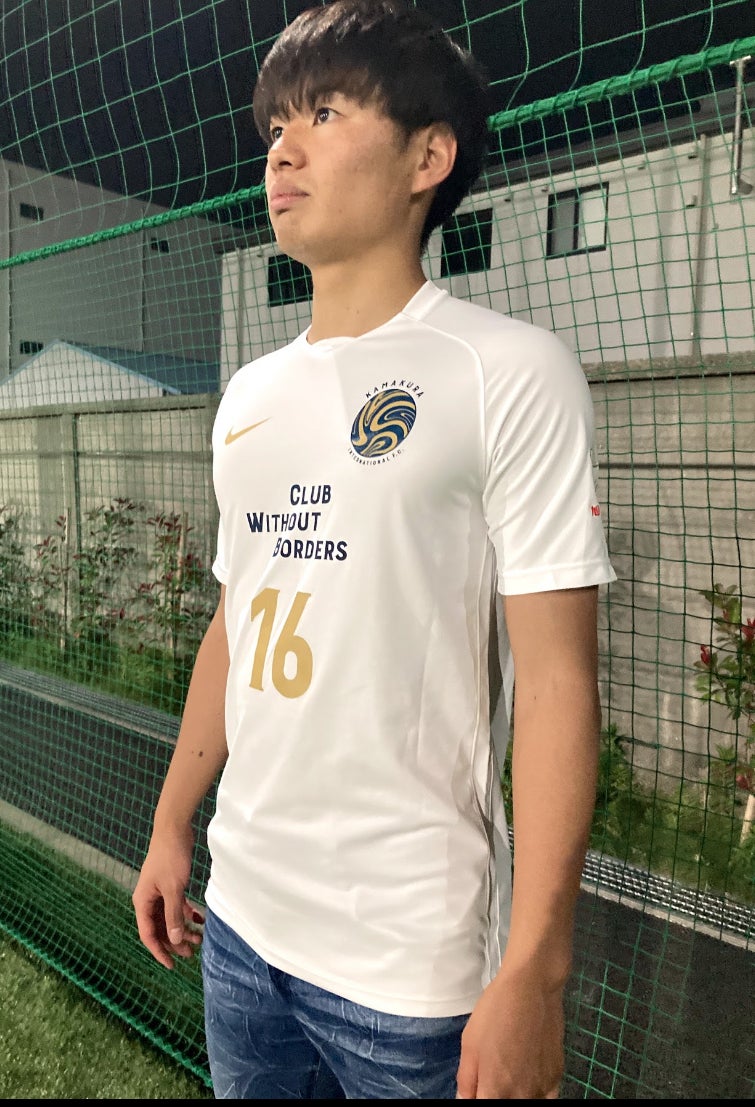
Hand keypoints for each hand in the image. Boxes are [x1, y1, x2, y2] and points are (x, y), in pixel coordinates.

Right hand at [132, 825, 203, 968]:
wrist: (174, 829)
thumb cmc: (171, 857)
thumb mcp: (174, 889)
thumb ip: (173, 915)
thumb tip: (175, 940)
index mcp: (143, 902)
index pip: (148, 934)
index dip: (159, 951)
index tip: (172, 965)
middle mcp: (148, 899)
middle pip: (159, 928)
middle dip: (174, 942)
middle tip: (191, 954)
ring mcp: (159, 892)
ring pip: (169, 917)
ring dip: (182, 928)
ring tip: (198, 939)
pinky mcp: (169, 884)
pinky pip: (176, 905)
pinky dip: (187, 913)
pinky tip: (200, 919)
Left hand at [456, 967, 564, 1097]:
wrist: (531, 987)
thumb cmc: (495, 1011)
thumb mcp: (469, 1043)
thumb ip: (466, 1081)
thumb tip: (465, 1100)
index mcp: (494, 1090)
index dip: (478, 1098)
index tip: (478, 1089)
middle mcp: (520, 1096)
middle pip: (506, 1106)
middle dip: (496, 1095)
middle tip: (492, 1076)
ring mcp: (542, 1089)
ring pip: (526, 1103)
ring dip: (515, 1095)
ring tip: (509, 1074)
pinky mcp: (557, 1077)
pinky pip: (546, 1099)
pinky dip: (536, 1095)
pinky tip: (528, 1080)